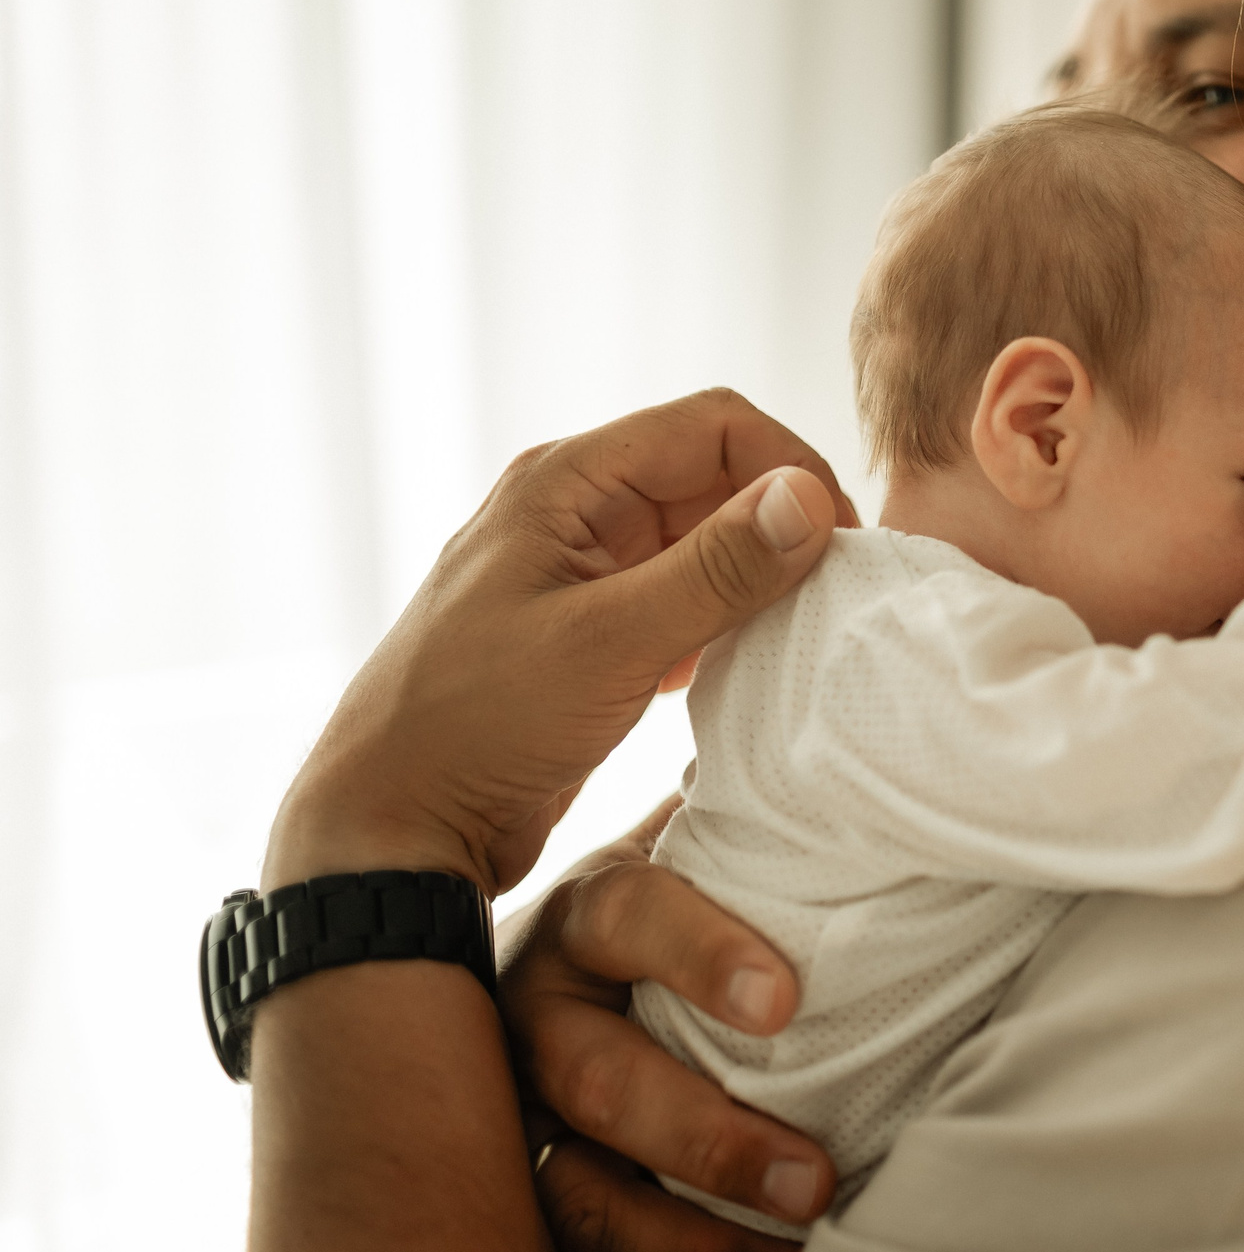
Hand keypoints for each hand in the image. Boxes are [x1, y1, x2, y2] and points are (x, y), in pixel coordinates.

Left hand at [263, 389, 854, 895]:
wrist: (396, 825)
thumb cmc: (478, 724)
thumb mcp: (609, 642)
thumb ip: (715, 569)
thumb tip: (810, 498)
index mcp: (564, 483)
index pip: (712, 426)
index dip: (789, 468)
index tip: (840, 543)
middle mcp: (573, 511)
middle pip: (712, 477)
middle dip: (780, 522)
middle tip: (832, 591)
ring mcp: (580, 573)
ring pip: (701, 541)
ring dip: (756, 575)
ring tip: (800, 628)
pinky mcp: (590, 632)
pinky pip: (680, 598)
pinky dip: (725, 619)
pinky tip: (747, 664)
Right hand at [501, 801, 836, 1251]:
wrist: (595, 960)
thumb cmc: (703, 905)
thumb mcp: (720, 849)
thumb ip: (776, 820)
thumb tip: (881, 747)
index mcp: (588, 912)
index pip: (628, 915)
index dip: (700, 953)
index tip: (788, 1004)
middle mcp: (532, 1012)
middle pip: (590, 1082)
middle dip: (704, 1140)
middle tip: (816, 1183)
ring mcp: (512, 1114)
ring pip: (570, 1196)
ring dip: (684, 1248)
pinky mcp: (515, 1197)